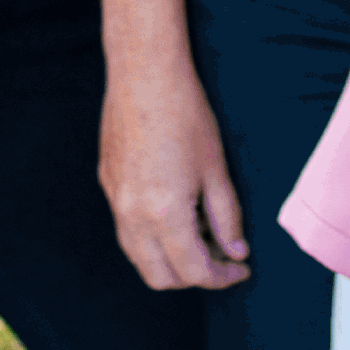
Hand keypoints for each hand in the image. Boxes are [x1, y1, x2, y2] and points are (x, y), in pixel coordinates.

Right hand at [98, 51, 249, 290]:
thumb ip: (227, 218)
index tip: (241, 268)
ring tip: (202, 236)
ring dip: (170, 260)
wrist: (144, 73)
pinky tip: (177, 213)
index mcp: (164, 214)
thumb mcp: (216, 169)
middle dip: (193, 277)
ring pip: (139, 256)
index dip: (222, 277)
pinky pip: (127, 230)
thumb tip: (236, 252)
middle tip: (222, 258)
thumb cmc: (186, 114)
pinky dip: (152, 238)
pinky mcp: (108, 184)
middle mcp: (132, 215)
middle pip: (160, 277)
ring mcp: (115, 200)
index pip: (193, 271)